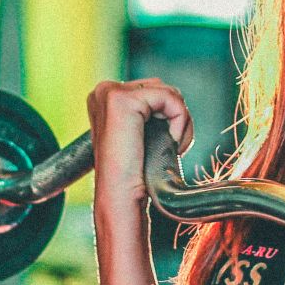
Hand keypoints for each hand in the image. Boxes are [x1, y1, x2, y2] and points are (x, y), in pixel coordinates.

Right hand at [86, 79, 193, 217]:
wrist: (122, 196)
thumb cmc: (135, 172)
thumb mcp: (141, 133)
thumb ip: (149, 112)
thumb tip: (173, 99)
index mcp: (106, 98)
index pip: (154, 90)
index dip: (168, 115)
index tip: (162, 143)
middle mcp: (104, 91)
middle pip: (162, 88)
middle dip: (176, 116)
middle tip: (169, 146)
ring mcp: (109, 93)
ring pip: (168, 92)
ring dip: (180, 120)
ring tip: (169, 145)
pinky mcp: (122, 100)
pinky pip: (170, 98)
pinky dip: (180, 120)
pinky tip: (170, 142)